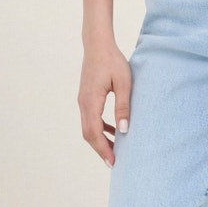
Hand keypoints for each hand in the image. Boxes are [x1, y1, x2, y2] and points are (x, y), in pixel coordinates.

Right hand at [78, 40, 131, 166]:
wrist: (97, 44)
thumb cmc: (112, 60)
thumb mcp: (123, 82)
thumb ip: (123, 106)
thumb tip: (124, 130)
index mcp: (91, 101)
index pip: (95, 132)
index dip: (103, 149)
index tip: (113, 162)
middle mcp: (83, 103)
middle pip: (89, 134)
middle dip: (101, 149)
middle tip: (115, 162)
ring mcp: (83, 100)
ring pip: (88, 127)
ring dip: (100, 140)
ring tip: (116, 150)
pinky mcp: (86, 97)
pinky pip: (91, 118)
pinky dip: (101, 128)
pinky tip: (113, 130)